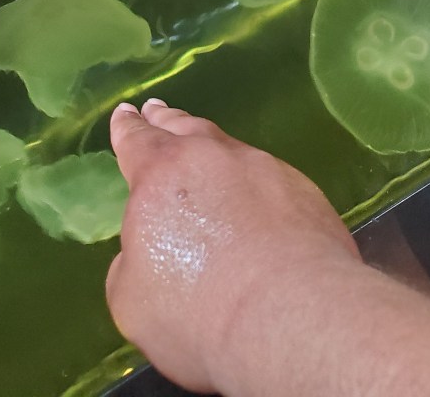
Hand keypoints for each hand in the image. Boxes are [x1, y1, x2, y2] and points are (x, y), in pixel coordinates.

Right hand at [105, 100, 358, 393]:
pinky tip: (256, 202)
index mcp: (161, 175)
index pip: (137, 140)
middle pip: (184, 128)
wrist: (294, 318)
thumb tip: (149, 251)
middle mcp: (212, 159)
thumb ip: (132, 262)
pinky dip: (254, 185)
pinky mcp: (303, 191)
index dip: (128, 128)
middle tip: (158, 111)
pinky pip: (268, 178)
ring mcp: (263, 170)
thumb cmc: (200, 313)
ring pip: (229, 149)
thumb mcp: (132, 299)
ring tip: (204, 152)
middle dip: (167, 121)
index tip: (126, 113)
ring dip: (212, 151)